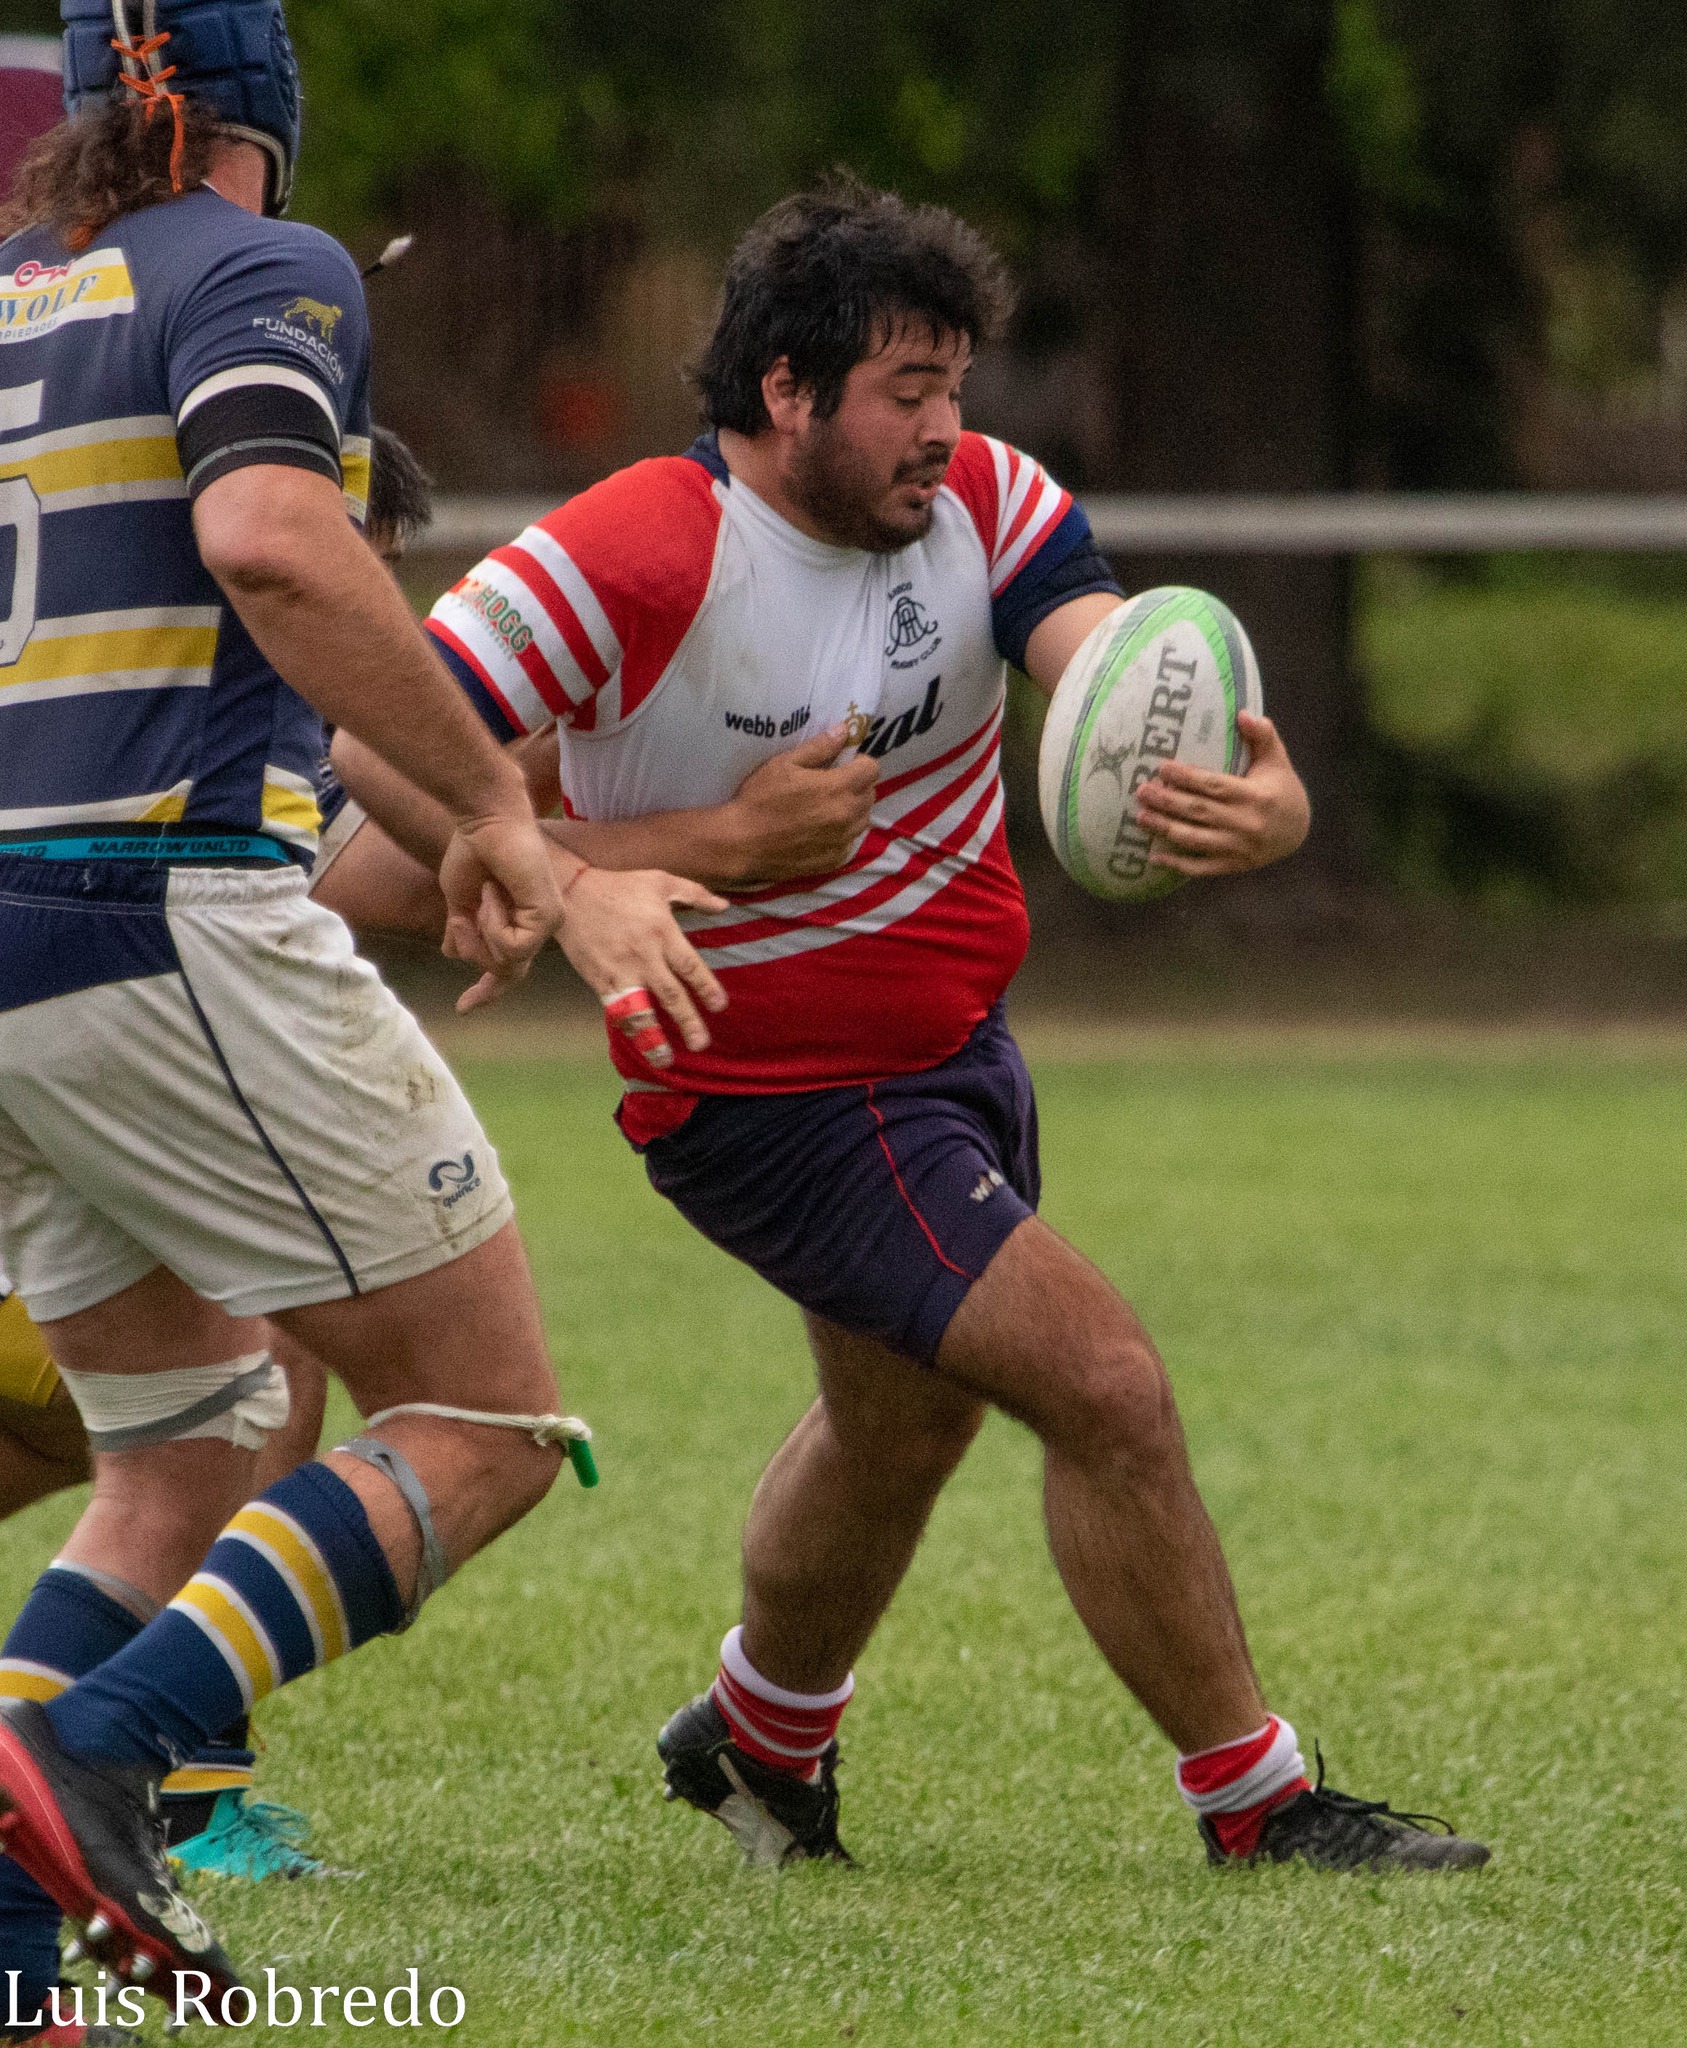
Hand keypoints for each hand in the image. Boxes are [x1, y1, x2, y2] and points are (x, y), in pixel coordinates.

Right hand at [440, 807, 565, 1005]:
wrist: (482, 822)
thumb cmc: (473, 852)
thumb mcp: (459, 901)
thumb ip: (462, 930)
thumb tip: (453, 954)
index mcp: (519, 922)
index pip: (509, 969)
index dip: (486, 991)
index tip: (463, 1008)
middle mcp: (538, 926)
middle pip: (504, 971)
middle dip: (475, 950)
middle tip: (465, 914)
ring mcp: (546, 923)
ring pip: (505, 962)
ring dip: (481, 930)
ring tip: (486, 891)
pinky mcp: (549, 918)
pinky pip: (510, 947)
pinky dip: (492, 923)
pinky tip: (494, 893)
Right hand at [465, 863, 730, 1058]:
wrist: (570, 892)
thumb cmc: (619, 886)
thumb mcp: (660, 881)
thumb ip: (695, 894)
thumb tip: (724, 906)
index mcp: (662, 931)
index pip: (691, 966)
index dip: (707, 987)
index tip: (720, 1007)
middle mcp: (644, 955)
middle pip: (671, 995)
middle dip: (688, 1022)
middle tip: (701, 1044)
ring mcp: (620, 970)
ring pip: (640, 1010)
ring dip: (654, 1037)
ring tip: (666, 1059)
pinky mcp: (599, 979)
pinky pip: (615, 1008)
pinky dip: (627, 1027)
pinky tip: (638, 1042)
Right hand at [723, 724, 878, 884]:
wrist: (743, 845)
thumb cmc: (760, 800)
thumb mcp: (784, 764)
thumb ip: (819, 747)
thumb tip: (843, 731)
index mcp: (839, 787)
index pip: (872, 769)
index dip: (859, 762)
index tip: (842, 764)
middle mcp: (848, 815)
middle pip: (870, 793)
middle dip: (857, 784)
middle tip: (831, 784)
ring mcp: (843, 840)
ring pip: (863, 818)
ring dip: (852, 809)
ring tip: (826, 807)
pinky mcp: (835, 860)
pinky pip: (850, 841)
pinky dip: (842, 834)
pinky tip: (820, 830)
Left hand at [1133, 713, 1310, 877]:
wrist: (1300, 832)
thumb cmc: (1282, 789)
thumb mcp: (1277, 760)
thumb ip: (1262, 736)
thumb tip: (1242, 714)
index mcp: (1254, 796)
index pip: (1213, 785)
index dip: (1186, 777)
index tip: (1162, 767)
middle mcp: (1244, 823)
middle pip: (1198, 811)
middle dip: (1167, 801)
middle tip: (1141, 791)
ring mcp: (1238, 847)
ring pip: (1195, 839)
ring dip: (1165, 828)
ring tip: (1141, 817)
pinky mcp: (1233, 865)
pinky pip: (1201, 867)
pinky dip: (1177, 864)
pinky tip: (1154, 857)